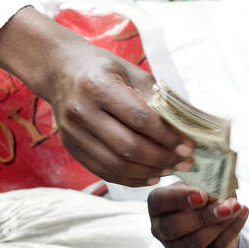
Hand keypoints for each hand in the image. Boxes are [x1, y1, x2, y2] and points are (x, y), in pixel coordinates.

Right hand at [0, 5, 193, 185]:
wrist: (60, 71)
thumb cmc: (103, 68)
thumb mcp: (130, 71)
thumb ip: (156, 98)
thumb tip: (186, 128)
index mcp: (97, 85)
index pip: (139, 118)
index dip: (167, 137)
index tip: (188, 146)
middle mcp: (81, 110)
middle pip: (127, 146)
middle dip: (162, 159)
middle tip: (185, 163)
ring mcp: (72, 132)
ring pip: (115, 164)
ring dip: (148, 172)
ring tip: (170, 170)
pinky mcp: (71, 147)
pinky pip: (104, 171)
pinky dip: (130, 179)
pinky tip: (150, 176)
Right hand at [148, 184, 248, 247]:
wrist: (211, 220)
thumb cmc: (200, 196)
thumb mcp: (197, 183)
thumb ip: (204, 182)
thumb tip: (220, 183)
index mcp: (157, 205)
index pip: (160, 202)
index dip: (180, 199)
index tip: (202, 195)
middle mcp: (160, 229)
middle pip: (174, 226)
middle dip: (203, 216)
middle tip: (226, 205)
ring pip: (195, 242)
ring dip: (219, 225)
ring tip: (236, 207)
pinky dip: (232, 230)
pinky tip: (242, 214)